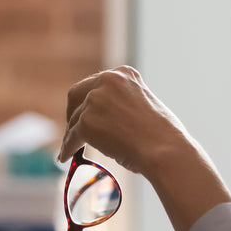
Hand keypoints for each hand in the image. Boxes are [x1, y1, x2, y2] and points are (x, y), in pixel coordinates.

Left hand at [59, 66, 230, 230]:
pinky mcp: (86, 122)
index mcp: (125, 73)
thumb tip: (105, 118)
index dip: (87, 100)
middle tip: (73, 129)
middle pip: (76, 94)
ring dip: (72, 134)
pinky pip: (71, 138)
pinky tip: (66, 157)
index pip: (96, 83)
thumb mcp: (144, 105)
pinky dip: (68, 148)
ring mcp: (95, 100)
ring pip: (74, 120)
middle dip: (73, 112)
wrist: (165, 150)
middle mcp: (108, 80)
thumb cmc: (163, 136)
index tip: (85, 112)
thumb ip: (123, 103)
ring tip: (72, 148)